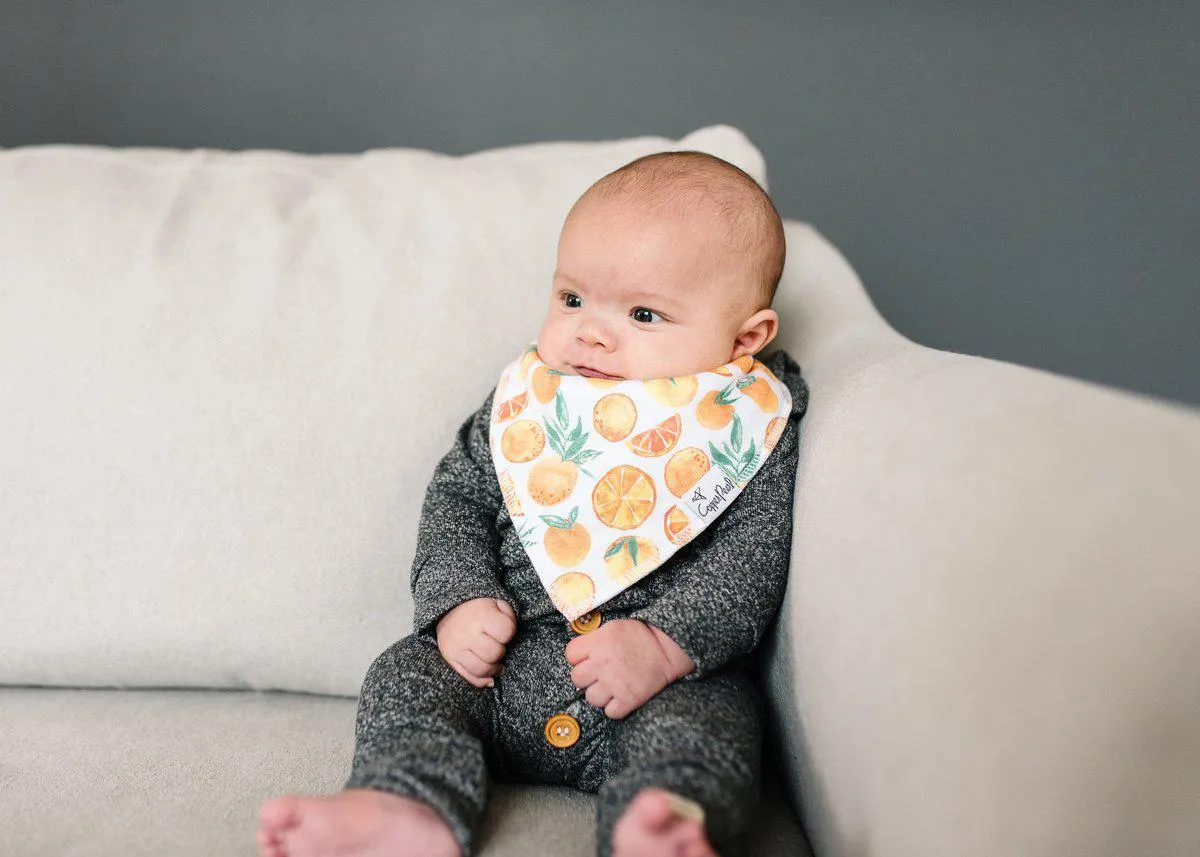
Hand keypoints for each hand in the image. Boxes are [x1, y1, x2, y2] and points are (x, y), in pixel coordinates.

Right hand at [436, 598, 516, 687]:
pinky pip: (469, 677)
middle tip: (497, 644)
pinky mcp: (450, 659)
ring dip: (493, 668)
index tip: (504, 630)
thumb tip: (511, 639)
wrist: (448, 610)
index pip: (506, 631)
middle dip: (500, 650)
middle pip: (494, 653)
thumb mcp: (496, 603)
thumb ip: (509, 617)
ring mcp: (456, 648)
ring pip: (482, 670)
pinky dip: (482, 680)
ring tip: (495, 662)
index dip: (509, 632)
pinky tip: (490, 677)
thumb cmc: (478, 609)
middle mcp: (466, 633)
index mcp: (480, 614)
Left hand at [565, 619, 694, 718]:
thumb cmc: (640, 636)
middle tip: (600, 673)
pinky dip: (615, 707)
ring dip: (601, 694)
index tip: (588, 658)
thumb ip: (593, 639)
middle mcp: (603, 664)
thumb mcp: (613, 627)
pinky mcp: (629, 699)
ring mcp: (615, 683)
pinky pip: (610, 712)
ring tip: (612, 685)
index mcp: (598, 643)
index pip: (570, 654)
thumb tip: (577, 652)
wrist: (668, 649)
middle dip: (587, 677)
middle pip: (577, 678)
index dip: (578, 657)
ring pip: (592, 698)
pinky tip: (621, 696)